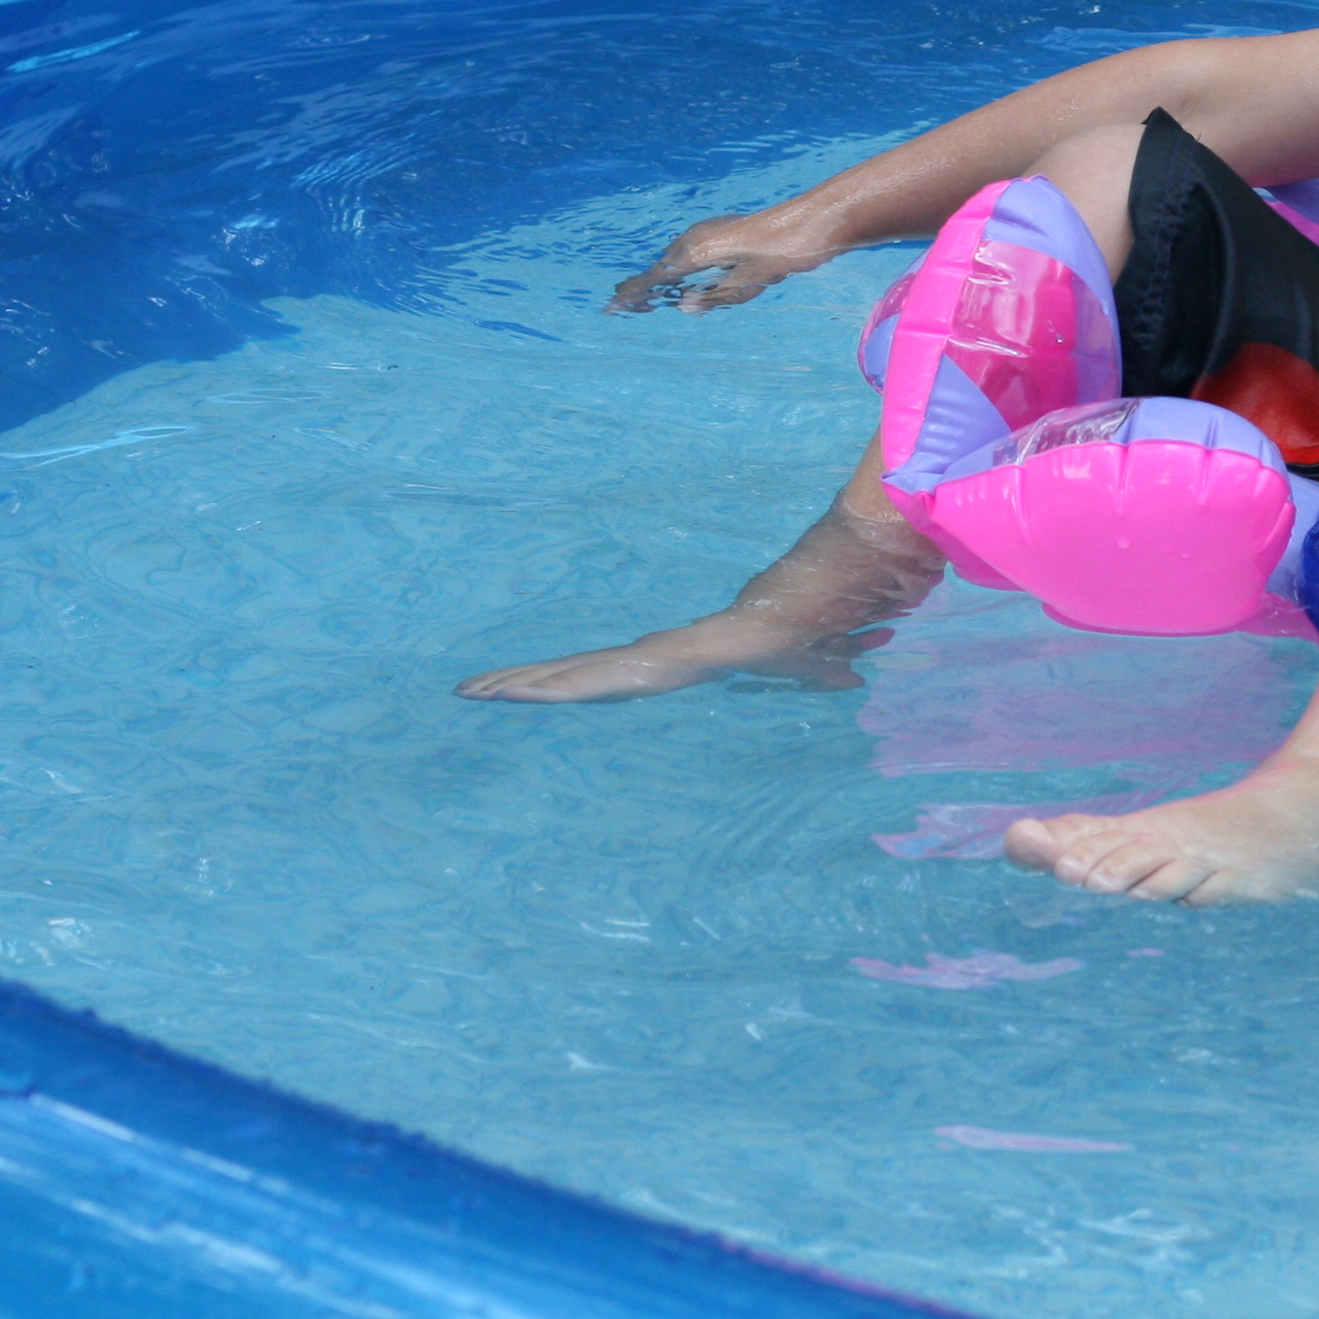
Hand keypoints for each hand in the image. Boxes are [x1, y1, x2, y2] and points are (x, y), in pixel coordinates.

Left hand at [456, 618, 890, 701]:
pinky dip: (544, 688)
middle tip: (468, 690)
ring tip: (468, 693)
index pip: (610, 676)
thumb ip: (817, 673)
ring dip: (517, 686)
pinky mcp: (642, 664)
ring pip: (567, 678)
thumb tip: (850, 677)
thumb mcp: (806, 667)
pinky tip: (508, 695)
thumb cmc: (796, 636)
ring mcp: (640, 661)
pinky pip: (584, 680)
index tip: (531, 689)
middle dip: (522, 682)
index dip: (569, 682)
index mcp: (671, 663)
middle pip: (573, 675)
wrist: (795, 623)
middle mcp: (646, 659)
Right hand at [609, 211, 836, 313]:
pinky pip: (696, 252)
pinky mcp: (728, 232)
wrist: (816, 221)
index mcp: (699, 251)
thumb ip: (716, 295)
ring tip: (646, 294)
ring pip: (680, 258)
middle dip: (644, 286)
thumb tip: (684, 304)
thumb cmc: (784, 252)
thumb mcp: (751, 282)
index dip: (635, 294)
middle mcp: (700, 238)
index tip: (612, 307)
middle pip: (663, 266)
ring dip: (664, 276)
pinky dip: (684, 267)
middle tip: (623, 305)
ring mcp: (713, 231)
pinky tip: (689, 277)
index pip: (657, 277)